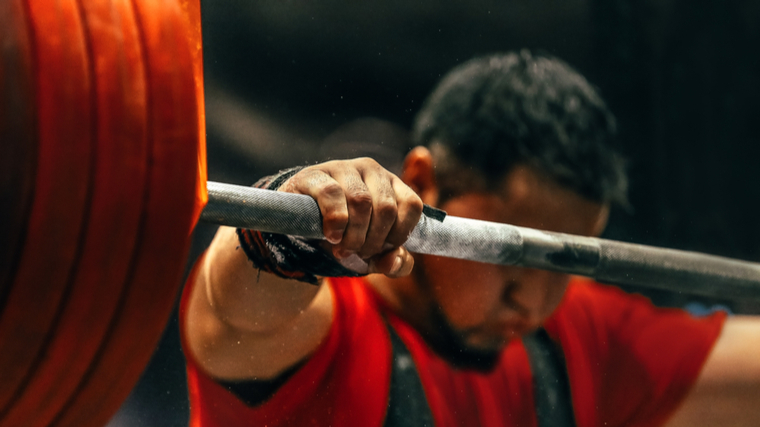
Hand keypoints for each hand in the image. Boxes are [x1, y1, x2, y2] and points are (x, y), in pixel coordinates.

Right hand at [278, 158, 422, 276]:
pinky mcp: (316, 174)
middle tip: (357, 252)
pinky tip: (331, 235)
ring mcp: (343, 168)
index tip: (382, 249)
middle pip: (386, 208)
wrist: (301, 228)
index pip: (412, 205)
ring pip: (361, 201)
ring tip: (342, 247)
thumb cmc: (345, 237)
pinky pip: (331, 194)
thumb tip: (394, 260)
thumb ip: (393, 262)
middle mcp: (372, 170)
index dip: (399, 234)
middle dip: (373, 241)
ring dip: (353, 235)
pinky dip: (335, 221)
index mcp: (392, 185)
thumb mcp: (373, 254)